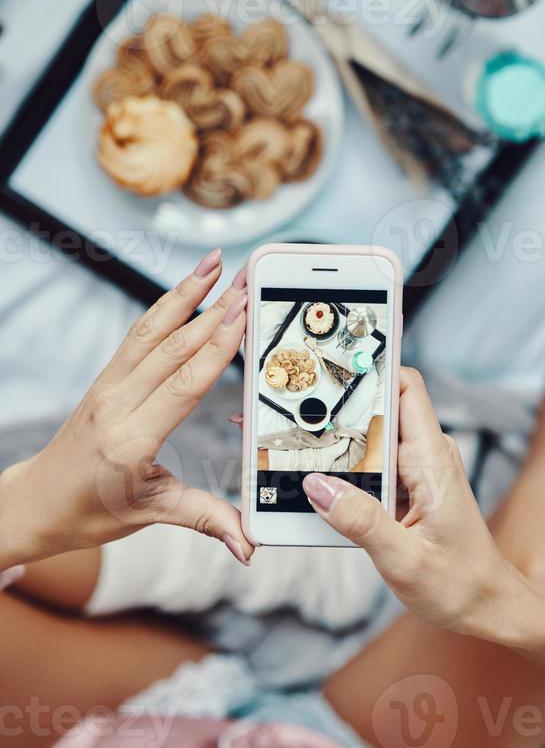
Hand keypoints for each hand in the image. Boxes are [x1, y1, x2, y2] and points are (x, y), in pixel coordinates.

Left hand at [0, 250, 253, 568]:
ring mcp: (108, 386)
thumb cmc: (87, 512)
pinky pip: (138, 335)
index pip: (183, 385)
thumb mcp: (149, 515)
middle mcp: (117, 404)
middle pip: (173, 347)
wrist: (36, 502)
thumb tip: (248, 543)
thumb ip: (205, 519)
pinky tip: (185, 288)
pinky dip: (164, 306)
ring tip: (214, 263)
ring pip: (152, 330)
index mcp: (130, 440)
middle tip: (245, 279)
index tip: (241, 314)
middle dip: (213, 309)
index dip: (216, 347)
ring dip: (185, 293)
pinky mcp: (106, 378)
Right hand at [302, 368, 515, 634]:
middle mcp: (426, 454)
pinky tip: (315, 476)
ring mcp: (416, 467)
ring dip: (335, 437)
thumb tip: (316, 486)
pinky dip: (343, 463)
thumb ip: (360, 522)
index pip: (405, 387)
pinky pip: (370, 460)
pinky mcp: (407, 484)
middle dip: (337, 404)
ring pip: (371, 433)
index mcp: (432, 459)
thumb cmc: (460, 586)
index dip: (372, 366)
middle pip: (379, 406)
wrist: (489, 606)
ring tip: (293, 442)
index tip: (332, 361)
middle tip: (291, 410)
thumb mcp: (405, 561)